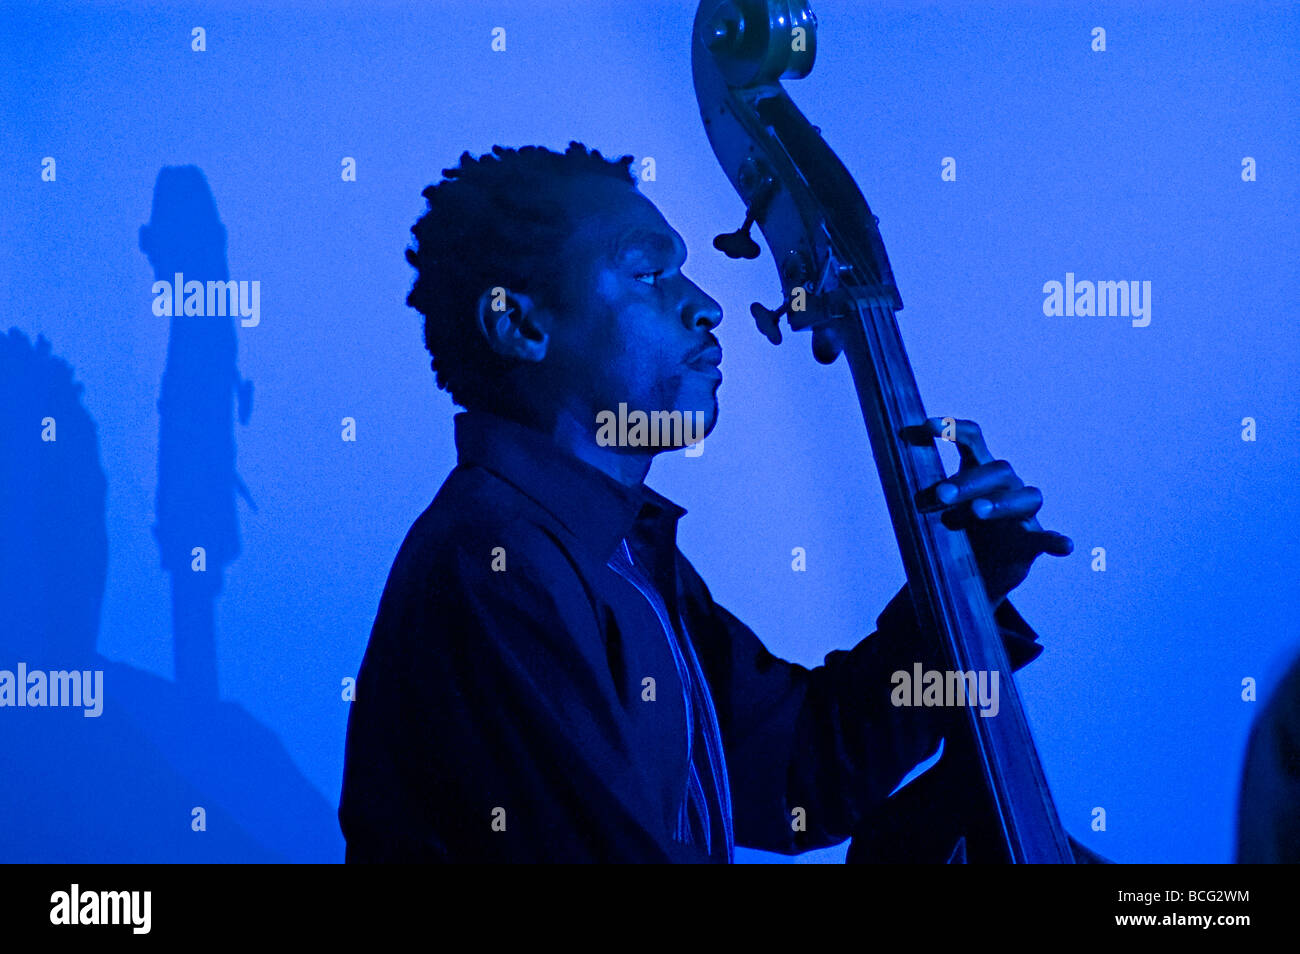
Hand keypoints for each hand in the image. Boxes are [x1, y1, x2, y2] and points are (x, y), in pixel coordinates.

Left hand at [902, 417, 1071, 607]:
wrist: (975, 570)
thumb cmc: (952, 529)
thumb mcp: (934, 507)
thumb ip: (917, 486)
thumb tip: (886, 458)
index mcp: (978, 470)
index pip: (971, 438)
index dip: (952, 428)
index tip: (926, 425)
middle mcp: (1005, 485)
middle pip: (997, 469)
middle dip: (968, 480)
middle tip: (940, 496)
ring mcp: (1022, 513)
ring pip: (1026, 496)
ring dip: (1000, 503)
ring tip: (976, 512)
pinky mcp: (1032, 541)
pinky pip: (1048, 538)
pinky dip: (1056, 540)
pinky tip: (1064, 546)